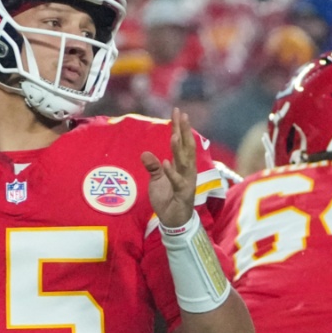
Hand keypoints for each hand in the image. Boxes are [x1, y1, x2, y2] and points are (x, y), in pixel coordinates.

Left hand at [141, 108, 197, 228]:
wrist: (173, 220)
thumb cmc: (167, 198)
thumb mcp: (156, 180)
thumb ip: (152, 167)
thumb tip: (145, 153)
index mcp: (181, 165)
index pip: (181, 143)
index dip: (179, 127)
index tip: (178, 112)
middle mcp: (187, 170)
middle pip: (186, 147)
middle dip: (184, 131)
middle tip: (182, 115)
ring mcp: (186, 181)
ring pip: (184, 162)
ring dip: (178, 148)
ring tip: (173, 134)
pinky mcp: (183, 193)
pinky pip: (177, 181)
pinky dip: (171, 172)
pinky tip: (166, 162)